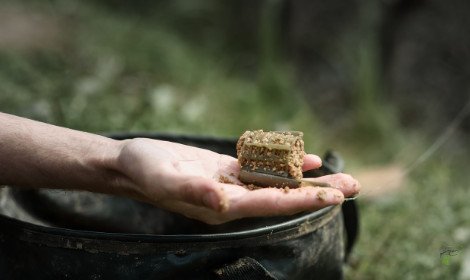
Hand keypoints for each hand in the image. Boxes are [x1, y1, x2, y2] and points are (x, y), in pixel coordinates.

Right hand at [116, 138, 359, 223]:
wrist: (131, 163)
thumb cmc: (144, 170)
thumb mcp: (164, 178)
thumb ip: (193, 191)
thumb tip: (223, 202)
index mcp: (221, 206)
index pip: (270, 205)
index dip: (302, 200)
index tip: (335, 197)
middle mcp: (232, 199)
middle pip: (282, 196)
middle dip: (317, 192)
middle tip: (354, 186)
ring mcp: (231, 185)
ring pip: (277, 182)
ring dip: (308, 178)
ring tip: (341, 175)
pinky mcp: (227, 170)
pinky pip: (262, 169)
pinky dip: (285, 163)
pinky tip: (307, 159)